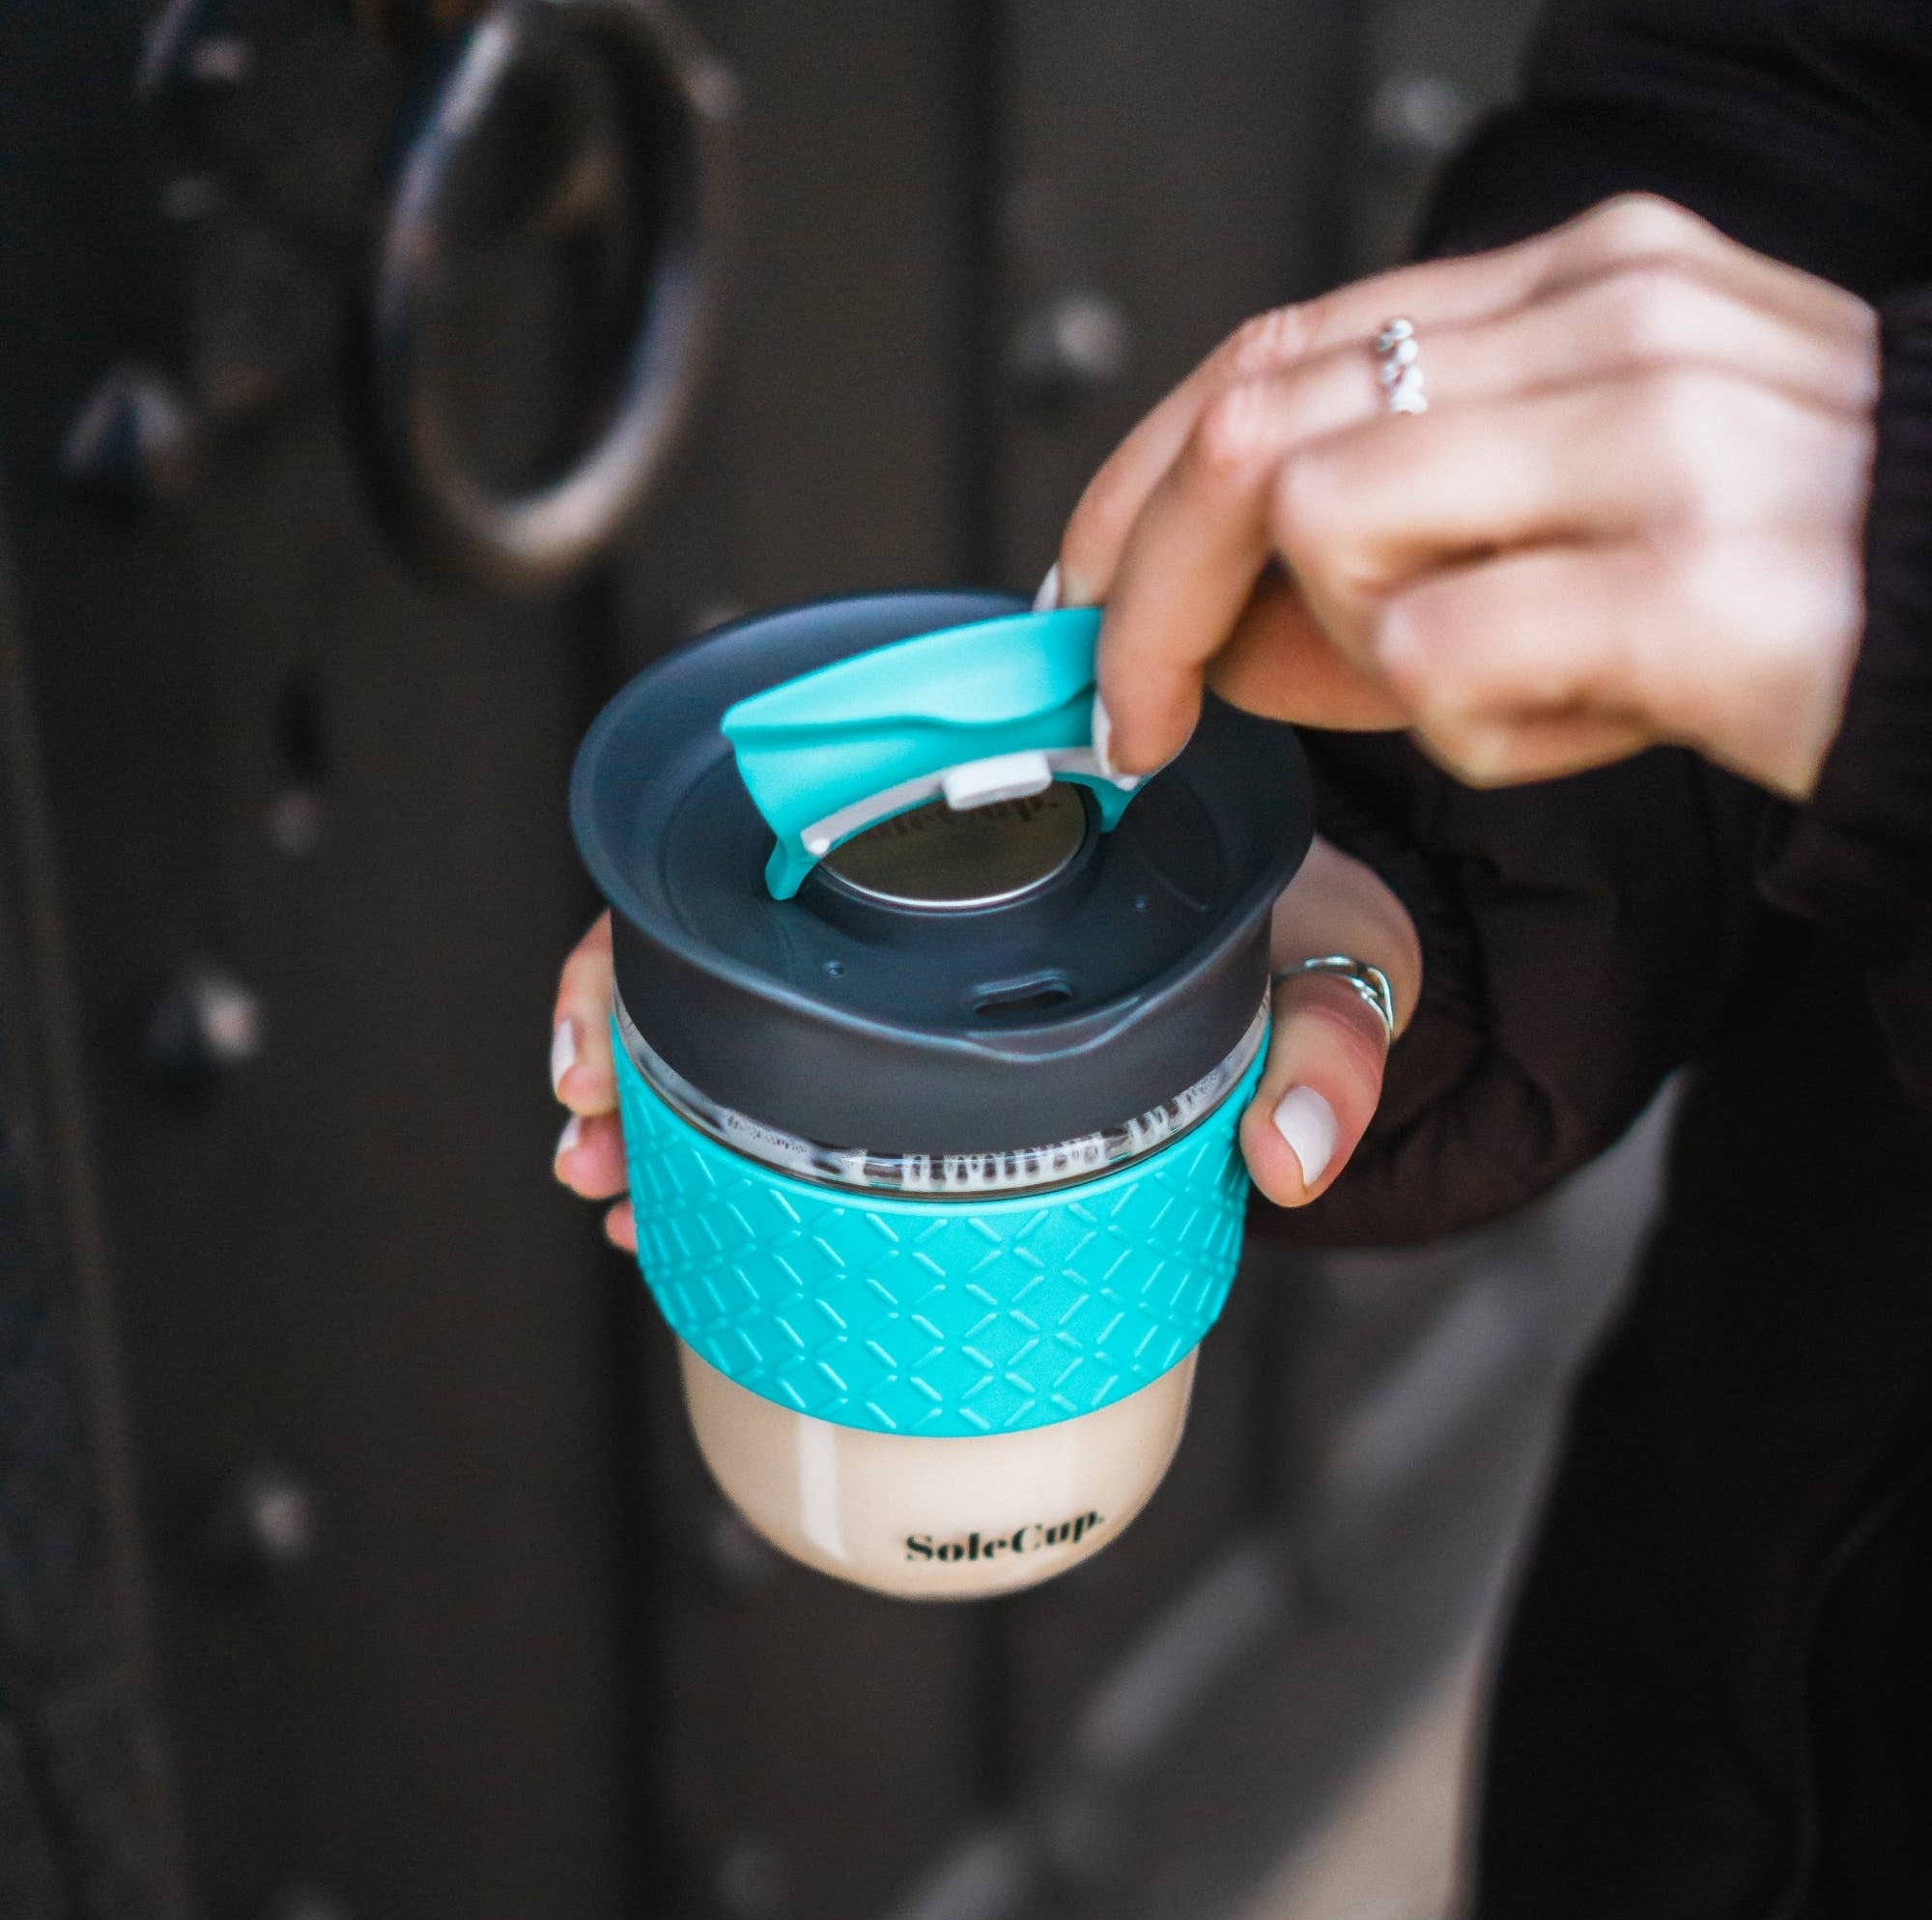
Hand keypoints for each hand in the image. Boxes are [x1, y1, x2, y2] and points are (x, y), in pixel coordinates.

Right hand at [548, 841, 1419, 1231]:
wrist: (1327, 958)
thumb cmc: (1306, 920)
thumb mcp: (1328, 955)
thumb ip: (1327, 1039)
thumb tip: (1288, 1149)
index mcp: (1003, 814)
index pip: (799, 827)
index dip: (674, 917)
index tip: (617, 1018)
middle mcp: (936, 877)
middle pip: (730, 920)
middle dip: (629, 1021)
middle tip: (592, 1123)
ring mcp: (916, 960)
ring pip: (739, 994)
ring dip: (654, 1088)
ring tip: (611, 1177)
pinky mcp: (924, 1035)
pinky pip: (797, 1060)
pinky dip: (725, 1128)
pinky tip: (677, 1199)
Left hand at [1057, 194, 1878, 799]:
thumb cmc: (1781, 578)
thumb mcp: (1576, 513)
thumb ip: (1403, 537)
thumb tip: (1205, 630)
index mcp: (1580, 281)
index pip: (1277, 346)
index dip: (1137, 481)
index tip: (1080, 594)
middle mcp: (1611, 325)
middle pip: (1257, 428)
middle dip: (1148, 594)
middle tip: (1132, 719)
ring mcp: (1658, 442)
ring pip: (1330, 527)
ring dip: (1356, 654)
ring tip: (1500, 686)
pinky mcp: (1692, 585)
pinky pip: (1440, 660)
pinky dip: (1472, 732)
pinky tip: (1580, 722)